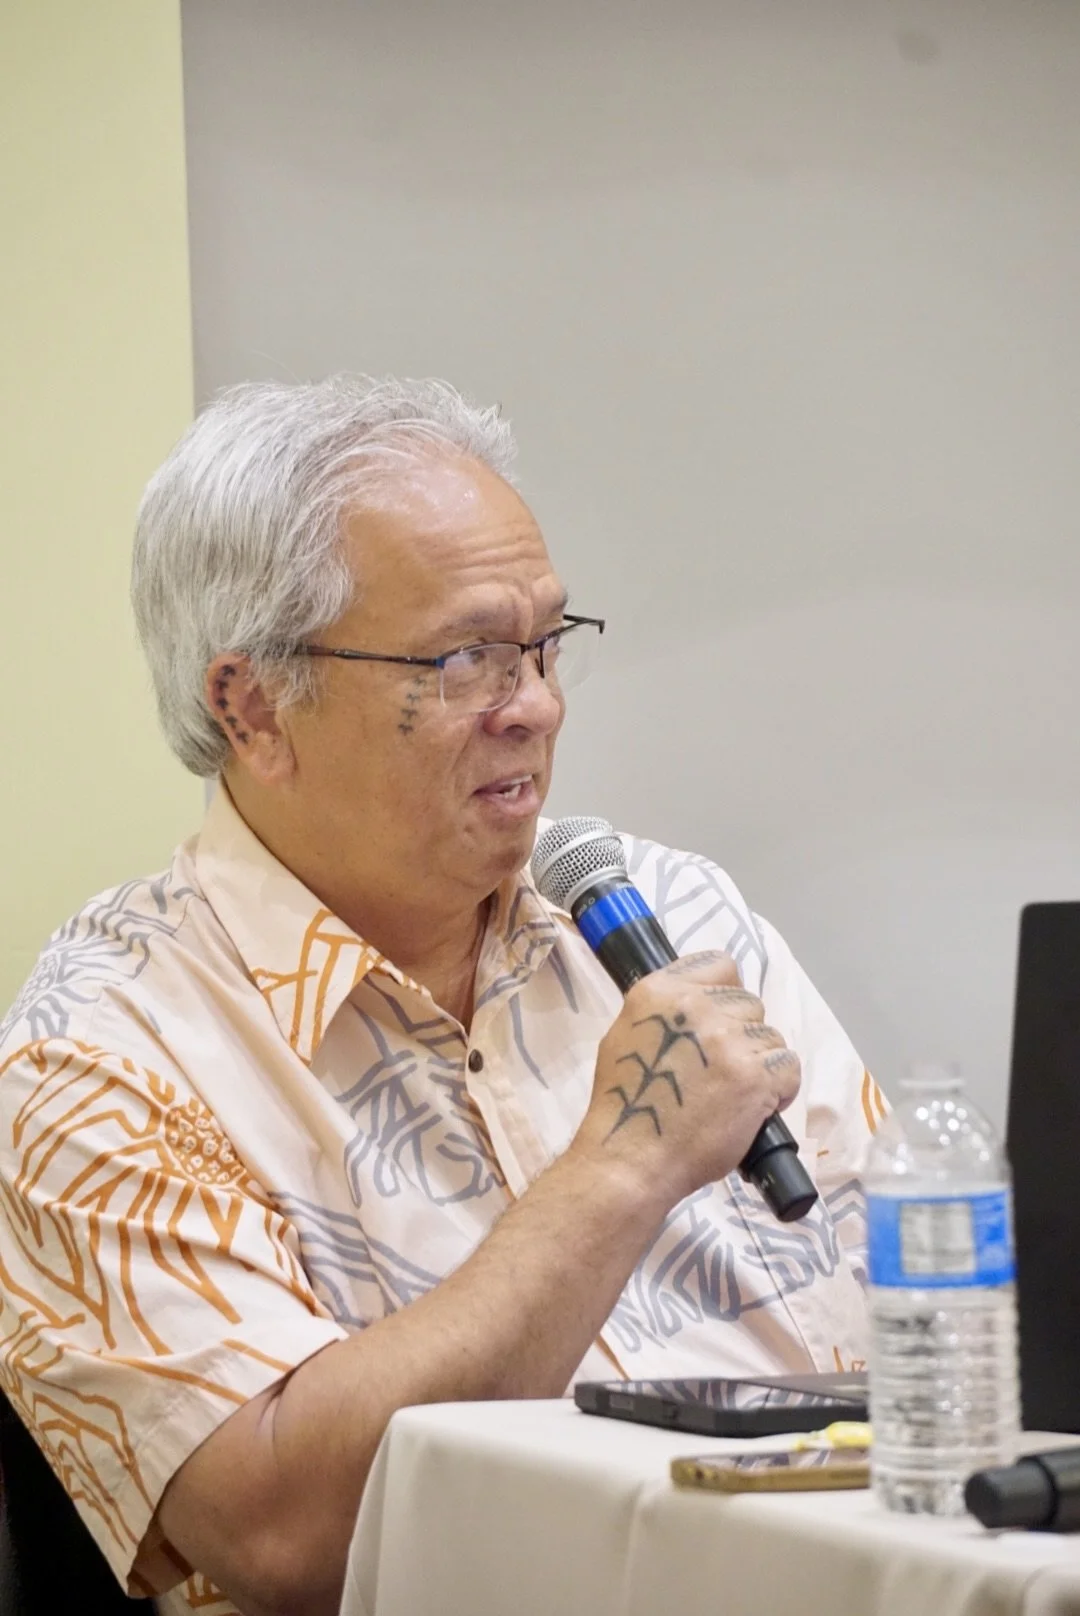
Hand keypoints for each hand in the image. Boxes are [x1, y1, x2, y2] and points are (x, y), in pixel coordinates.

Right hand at [574, 951, 801, 1210]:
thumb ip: (663, 1011)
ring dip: (760, 1065)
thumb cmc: (624, 1105)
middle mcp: (695, 1006)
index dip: (726, 994)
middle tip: (719, 1071)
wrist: (632, 1160)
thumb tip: (698, 1002)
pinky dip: (779, 1090)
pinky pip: (788, 1067)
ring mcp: (727, 1039)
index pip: (720, 965)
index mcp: (660, 991)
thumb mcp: (625, 1036)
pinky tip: (754, 1108)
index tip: (719, 1021)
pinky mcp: (754, 1076)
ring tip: (733, 1095)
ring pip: (771, 1037)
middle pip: (749, 1003)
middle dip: (742, 1035)